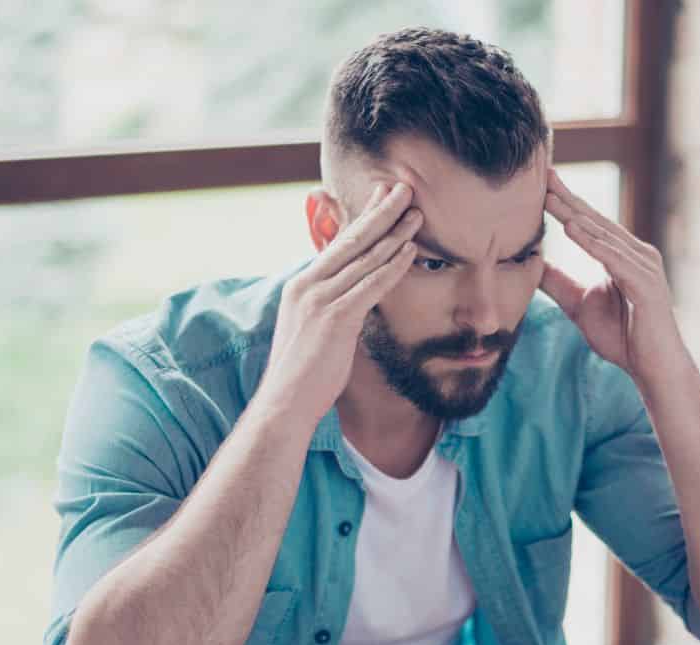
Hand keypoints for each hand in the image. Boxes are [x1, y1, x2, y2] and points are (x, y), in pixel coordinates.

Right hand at [262, 182, 421, 420]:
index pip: (337, 243)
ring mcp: (320, 299)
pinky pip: (370, 285)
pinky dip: (392, 266)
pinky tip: (410, 251)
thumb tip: (353, 301)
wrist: (284, 403)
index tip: (381, 196)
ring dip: (393, 234)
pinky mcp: (335, 317)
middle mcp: (308, 284)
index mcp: (301, 284)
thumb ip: (331, 308)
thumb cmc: (302, 375)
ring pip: (364, 259)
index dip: (362, 217)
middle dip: (380, 212)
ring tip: (416, 213)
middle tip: (402, 187)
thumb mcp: (313, 331)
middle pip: (351, 240)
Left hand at [539, 168, 684, 383]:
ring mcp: (644, 267)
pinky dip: (593, 243)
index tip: (542, 182)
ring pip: (604, 236)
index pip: (590, 222)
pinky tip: (572, 228)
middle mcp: (636, 254)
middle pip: (596, 221)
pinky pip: (614, 259)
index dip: (566, 202)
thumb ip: (559, 284)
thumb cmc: (623, 338)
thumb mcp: (580, 305)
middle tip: (543, 175)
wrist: (653, 368)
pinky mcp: (646, 284)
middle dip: (568, 198)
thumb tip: (533, 266)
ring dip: (576, 215)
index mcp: (622, 256)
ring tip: (550, 198)